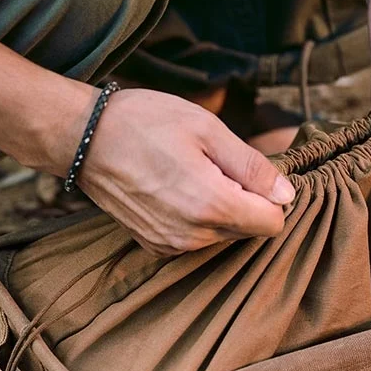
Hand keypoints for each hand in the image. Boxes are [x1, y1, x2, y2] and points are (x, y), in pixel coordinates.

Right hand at [77, 89, 294, 255]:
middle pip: (249, 231)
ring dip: (220, 210)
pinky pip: (197, 240)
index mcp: (212, 206)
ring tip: (191, 175)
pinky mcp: (157, 246)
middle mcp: (194, 236)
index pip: (272, 224)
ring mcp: (173, 245)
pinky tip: (175, 190)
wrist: (83, 138)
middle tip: (217, 167)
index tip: (250, 173)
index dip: (271, 198)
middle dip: (245, 203)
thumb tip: (287, 194)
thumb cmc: (145, 123)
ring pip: (223, 236)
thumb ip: (252, 167)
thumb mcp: (207, 130)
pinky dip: (196, 219)